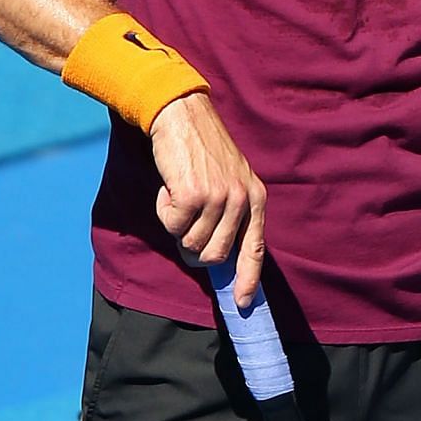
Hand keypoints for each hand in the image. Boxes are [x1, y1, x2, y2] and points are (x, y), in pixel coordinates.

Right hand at [148, 92, 267, 303]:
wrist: (182, 116)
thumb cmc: (202, 152)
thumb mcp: (230, 180)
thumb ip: (231, 215)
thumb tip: (217, 258)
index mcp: (256, 199)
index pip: (255, 250)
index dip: (247, 280)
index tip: (242, 304)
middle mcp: (242, 201)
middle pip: (215, 255)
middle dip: (193, 247)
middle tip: (184, 222)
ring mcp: (219, 199)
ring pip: (191, 243)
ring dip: (177, 225)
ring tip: (180, 196)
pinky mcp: (193, 196)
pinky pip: (172, 225)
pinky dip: (164, 210)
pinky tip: (170, 188)